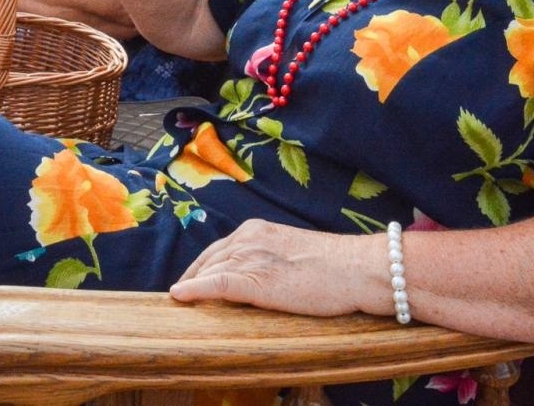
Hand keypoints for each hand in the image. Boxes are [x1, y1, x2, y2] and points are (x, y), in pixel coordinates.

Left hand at [170, 219, 378, 317]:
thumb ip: (269, 259)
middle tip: (180, 295)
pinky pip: (215, 284)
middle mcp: (247, 238)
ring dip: (190, 287)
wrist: (355, 268)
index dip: (202, 267)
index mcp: (257, 229)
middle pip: (208, 259)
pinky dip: (193, 290)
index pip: (219, 249)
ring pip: (208, 271)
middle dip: (192, 278)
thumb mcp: (292, 254)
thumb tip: (258, 278)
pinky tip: (178, 297)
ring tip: (178, 303)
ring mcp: (249, 257)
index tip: (191, 281)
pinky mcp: (254, 280)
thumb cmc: (334, 266)